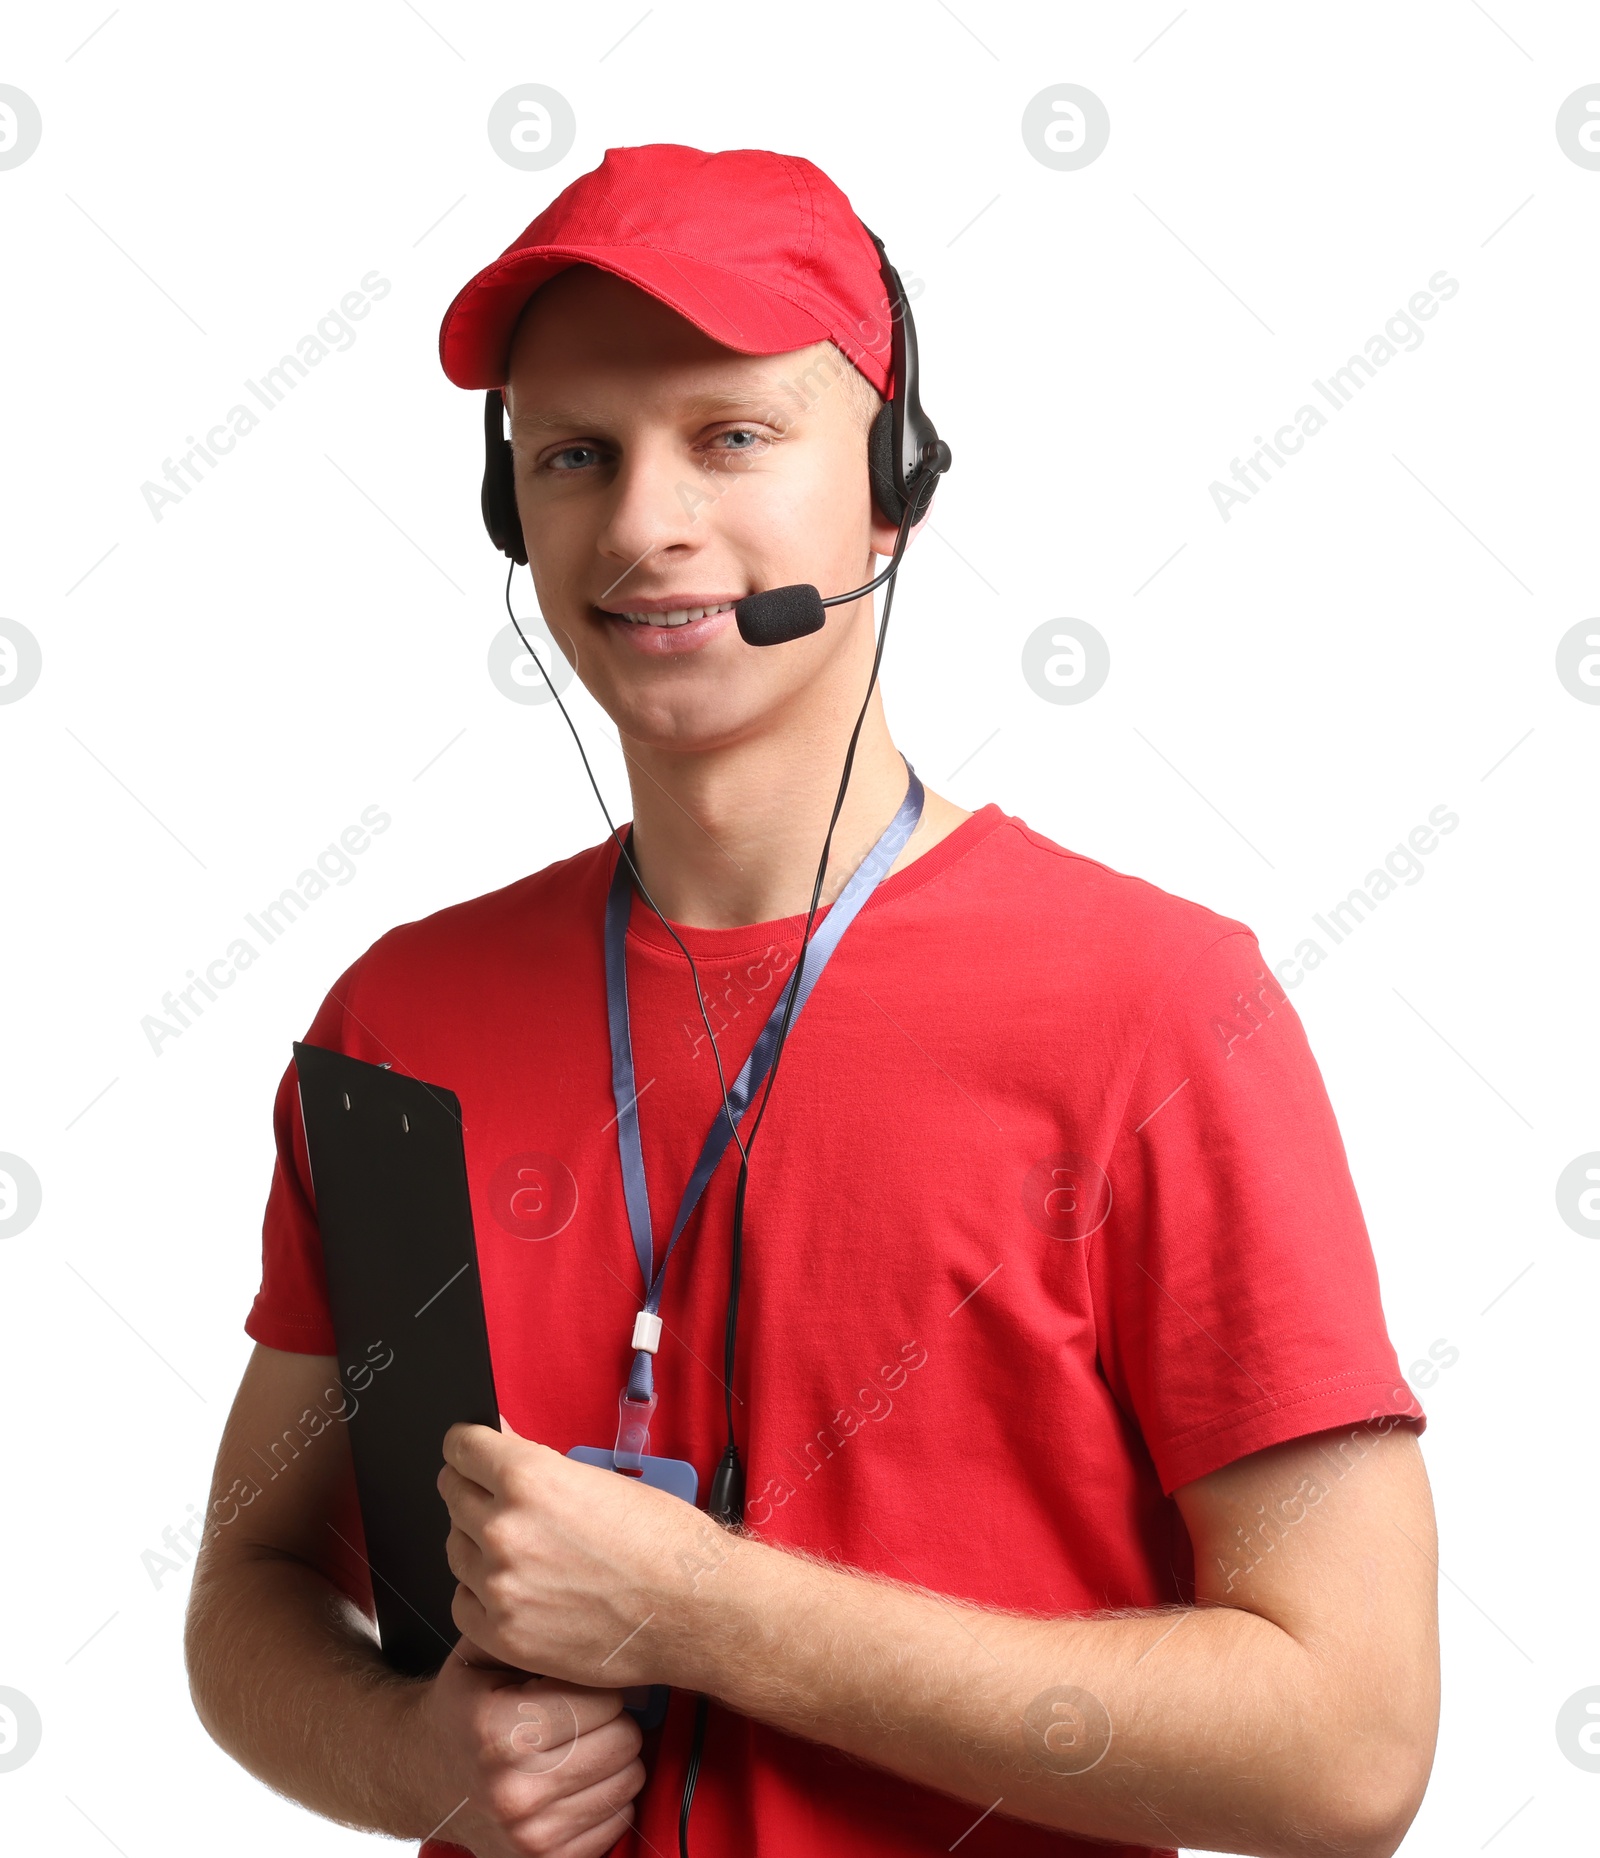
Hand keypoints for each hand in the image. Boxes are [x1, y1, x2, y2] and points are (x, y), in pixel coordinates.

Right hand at [414, 1636, 644, 1857]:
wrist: (422, 1773)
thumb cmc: (463, 1706)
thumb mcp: (482, 1651)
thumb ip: (537, 1632)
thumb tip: (605, 1628)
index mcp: (499, 1731)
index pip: (605, 1699)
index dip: (598, 1683)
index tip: (577, 1685)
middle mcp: (514, 1791)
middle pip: (624, 1741)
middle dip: (611, 1720)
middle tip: (582, 1715)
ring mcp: (530, 1836)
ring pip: (629, 1781)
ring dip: (613, 1759)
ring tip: (579, 1746)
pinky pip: (618, 1821)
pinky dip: (605, 1798)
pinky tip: (575, 1781)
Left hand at [438, 1419, 737, 1687]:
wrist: (695, 1610)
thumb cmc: (663, 1543)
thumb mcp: (600, 1478)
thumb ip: (539, 1468)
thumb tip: (501, 1453)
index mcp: (528, 1478)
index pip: (460, 1449)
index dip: (469, 1448)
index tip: (472, 1455)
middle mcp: (504, 1529)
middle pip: (452, 1493)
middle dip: (473, 1491)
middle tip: (501, 1501)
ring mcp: (499, 1586)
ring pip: (456, 1548)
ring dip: (478, 1543)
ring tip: (523, 1550)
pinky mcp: (504, 1635)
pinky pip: (463, 1602)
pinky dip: (482, 1594)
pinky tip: (517, 1588)